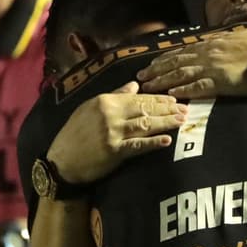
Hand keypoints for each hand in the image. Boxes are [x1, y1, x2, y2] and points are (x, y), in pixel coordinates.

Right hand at [47, 81, 186, 183]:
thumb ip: (114, 95)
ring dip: (166, 122)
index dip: (158, 98)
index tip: (174, 99)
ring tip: (182, 121)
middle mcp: (110, 114)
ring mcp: (112, 132)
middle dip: (167, 108)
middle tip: (185, 109)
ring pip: (145, 124)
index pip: (137, 97)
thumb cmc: (74, 134)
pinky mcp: (114, 151)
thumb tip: (134, 85)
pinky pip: (137, 145)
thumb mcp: (90, 108)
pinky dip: (153, 142)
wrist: (61, 162)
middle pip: (145, 109)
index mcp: (105, 101)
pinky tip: (167, 140)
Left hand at [136, 29, 246, 97]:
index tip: (152, 63)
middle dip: (156, 69)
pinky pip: (198, 87)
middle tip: (140, 77)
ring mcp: (214, 67)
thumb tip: (215, 40)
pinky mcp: (222, 82)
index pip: (183, 50)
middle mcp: (209, 52)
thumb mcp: (241, 36)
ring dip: (162, 80)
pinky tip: (171, 94)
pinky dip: (183, 90)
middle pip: (176, 62)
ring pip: (181, 74)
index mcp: (214, 42)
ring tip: (147, 87)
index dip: (165, 58)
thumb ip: (224, 39)